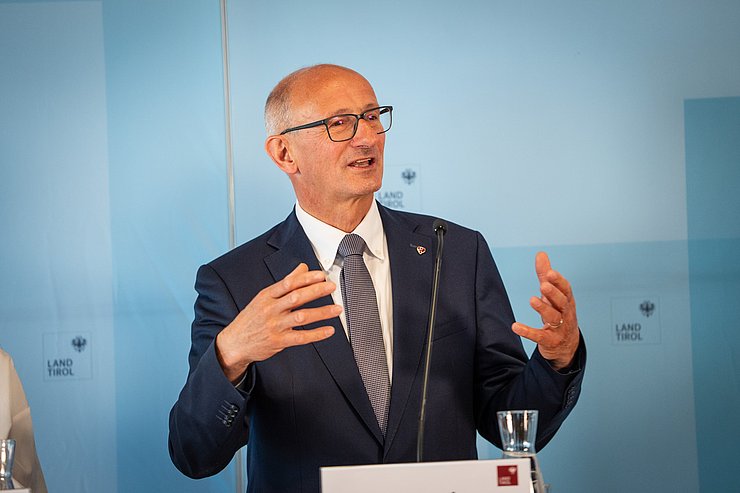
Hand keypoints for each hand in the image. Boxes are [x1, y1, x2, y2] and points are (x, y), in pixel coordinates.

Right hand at [215, 263, 340, 381]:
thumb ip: (285, 283)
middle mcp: (270, 309)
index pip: (288, 283)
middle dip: (315, 291)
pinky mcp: (278, 341)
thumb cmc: (251, 318)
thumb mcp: (264, 298)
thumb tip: (302, 267)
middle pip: (296, 297)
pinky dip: (316, 334)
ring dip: (321, 312)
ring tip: (337, 309)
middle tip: (331, 287)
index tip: (321, 275)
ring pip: (301, 316)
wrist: (234, 342)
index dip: (306, 278)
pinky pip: (301, 337)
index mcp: (267, 296)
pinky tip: (329, 330)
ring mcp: (274, 326)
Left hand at [512, 252, 579, 370]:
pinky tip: (515, 326)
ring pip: (554, 318)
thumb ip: (545, 275)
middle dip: (553, 294)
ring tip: (532, 300)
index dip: (559, 281)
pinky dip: (528, 332)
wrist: (566, 346)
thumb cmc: (559, 314)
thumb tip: (541, 254)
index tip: (550, 273)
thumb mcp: (553, 295)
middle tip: (543, 285)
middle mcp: (566, 314)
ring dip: (543, 309)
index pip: (566, 289)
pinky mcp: (550, 341)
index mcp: (567, 301)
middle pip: (562, 303)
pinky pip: (540, 336)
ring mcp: (560, 328)